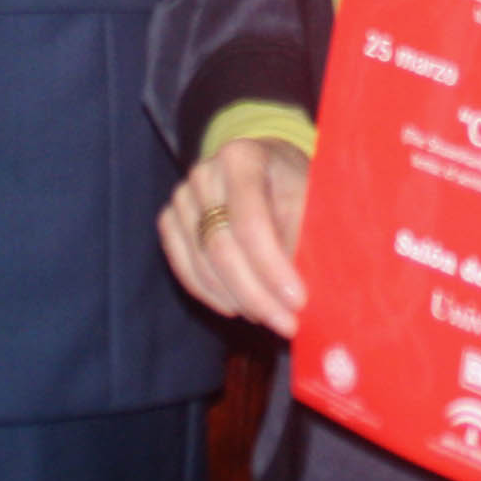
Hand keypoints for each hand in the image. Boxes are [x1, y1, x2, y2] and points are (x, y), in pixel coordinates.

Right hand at [157, 135, 310, 337]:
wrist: (266, 166)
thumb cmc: (293, 185)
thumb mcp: (309, 200)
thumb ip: (303, 237)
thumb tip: (300, 292)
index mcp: (242, 157)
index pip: (250, 222)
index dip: (272, 267)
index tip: (298, 301)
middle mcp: (204, 173)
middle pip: (220, 247)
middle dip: (255, 293)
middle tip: (286, 323)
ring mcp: (182, 196)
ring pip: (200, 262)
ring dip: (236, 298)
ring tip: (269, 316)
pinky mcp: (171, 219)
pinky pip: (183, 266)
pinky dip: (210, 293)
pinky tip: (238, 307)